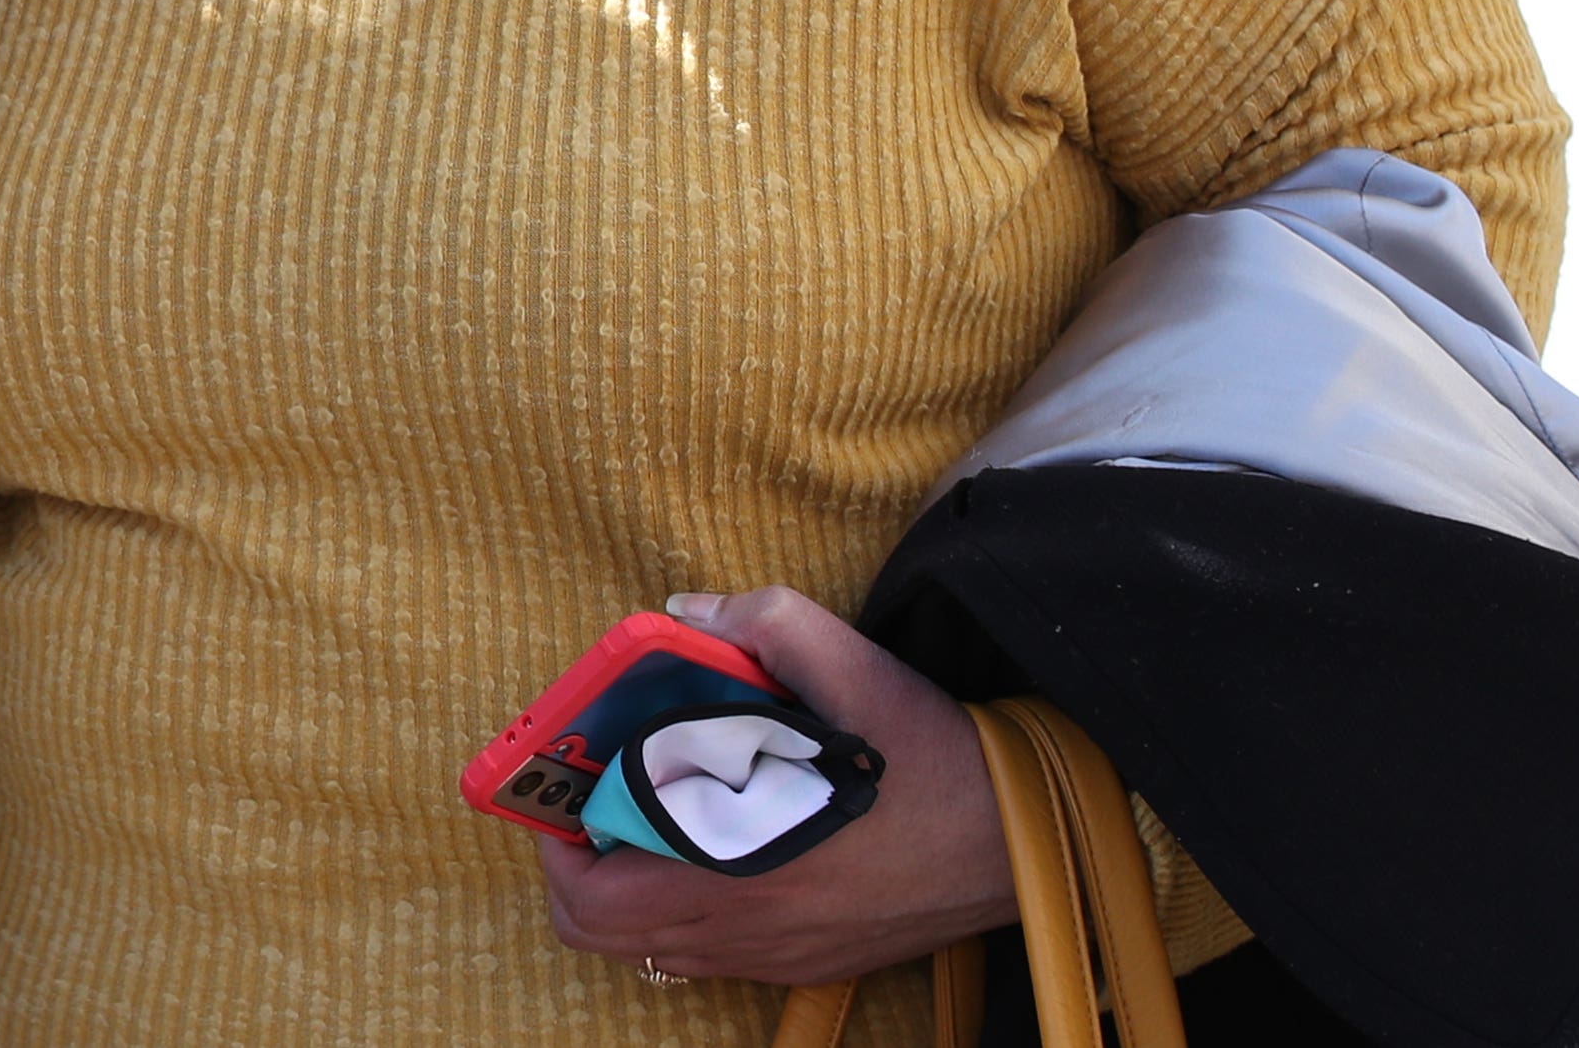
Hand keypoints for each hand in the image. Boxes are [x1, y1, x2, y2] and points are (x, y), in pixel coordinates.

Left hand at [535, 586, 1013, 986]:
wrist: (1022, 832)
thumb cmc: (930, 754)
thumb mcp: (849, 662)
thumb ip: (760, 622)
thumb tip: (686, 614)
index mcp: (731, 868)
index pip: (590, 892)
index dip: (557, 836)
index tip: (569, 784)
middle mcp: (744, 930)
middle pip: (601, 933)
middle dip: (578, 867)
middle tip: (600, 801)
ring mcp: (776, 956)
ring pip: (651, 953)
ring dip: (626, 893)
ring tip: (652, 821)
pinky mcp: (811, 963)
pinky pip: (709, 960)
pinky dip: (682, 915)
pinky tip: (716, 848)